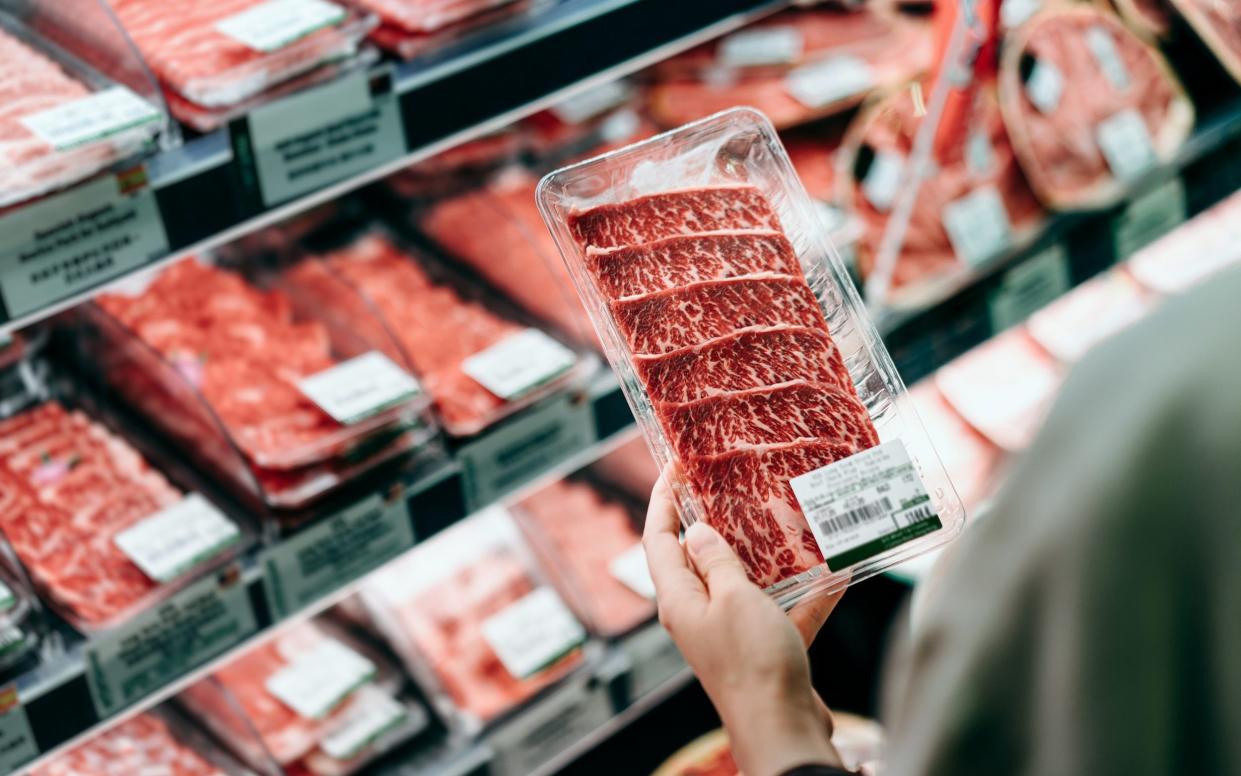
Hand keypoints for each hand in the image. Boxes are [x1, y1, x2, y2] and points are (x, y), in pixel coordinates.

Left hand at [643, 470, 846, 775]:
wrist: (783, 727)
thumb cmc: (752, 662)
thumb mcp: (732, 598)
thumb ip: (716, 562)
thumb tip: (695, 531)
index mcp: (678, 600)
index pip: (658, 539)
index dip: (662, 500)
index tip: (674, 467)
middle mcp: (698, 614)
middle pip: (698, 558)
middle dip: (714, 522)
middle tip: (731, 485)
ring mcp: (731, 633)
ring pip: (744, 583)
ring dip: (765, 556)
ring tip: (785, 519)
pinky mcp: (764, 649)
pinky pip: (782, 612)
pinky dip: (807, 596)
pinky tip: (836, 574)